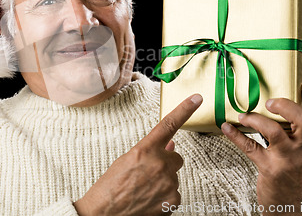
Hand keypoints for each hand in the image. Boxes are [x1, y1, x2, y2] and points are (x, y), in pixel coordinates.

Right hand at [73, 93, 202, 215]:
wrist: (104, 214)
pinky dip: (164, 197)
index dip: (185, 109)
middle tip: (147, 174)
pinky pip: (175, 194)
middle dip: (166, 163)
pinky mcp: (173, 201)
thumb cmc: (110, 188)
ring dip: (163, 181)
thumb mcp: (126, 161)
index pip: (169, 124)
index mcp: (145, 149)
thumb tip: (169, 146)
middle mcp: (160, 163)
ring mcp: (168, 183)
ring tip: (143, 190)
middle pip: (175, 157)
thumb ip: (149, 151)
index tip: (197, 98)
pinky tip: (149, 200)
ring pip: (174, 177)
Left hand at [222, 83, 301, 214]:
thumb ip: (296, 129)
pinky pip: (250, 148)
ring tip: (244, 115)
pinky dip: (235, 136)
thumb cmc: (293, 168)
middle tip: (269, 102)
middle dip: (286, 106)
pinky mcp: (269, 167)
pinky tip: (226, 128)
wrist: (289, 201)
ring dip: (256, 120)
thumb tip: (276, 102)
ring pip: (275, 133)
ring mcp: (287, 158)